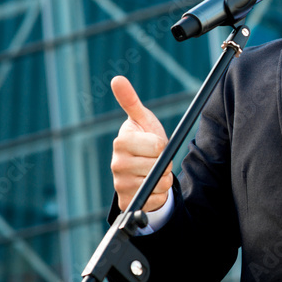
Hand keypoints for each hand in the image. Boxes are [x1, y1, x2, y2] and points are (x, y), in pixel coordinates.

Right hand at [110, 76, 172, 210]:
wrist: (142, 169)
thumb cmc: (143, 140)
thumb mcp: (142, 119)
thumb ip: (131, 100)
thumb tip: (117, 79)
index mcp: (121, 142)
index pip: (158, 147)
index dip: (163, 146)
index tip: (155, 146)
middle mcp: (117, 164)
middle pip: (159, 166)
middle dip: (164, 163)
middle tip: (155, 160)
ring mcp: (120, 184)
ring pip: (159, 184)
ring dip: (164, 179)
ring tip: (153, 172)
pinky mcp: (127, 202)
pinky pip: (155, 200)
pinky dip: (160, 195)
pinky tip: (151, 187)